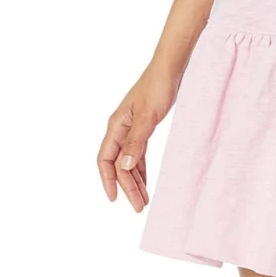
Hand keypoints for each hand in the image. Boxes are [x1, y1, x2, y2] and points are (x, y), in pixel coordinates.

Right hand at [98, 63, 178, 211]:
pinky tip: (145, 181)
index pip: (105, 159)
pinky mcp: (143, 128)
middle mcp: (120, 129)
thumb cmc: (157, 88)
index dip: (108, 180)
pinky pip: (138, 154)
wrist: (169, 69)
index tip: (115, 199)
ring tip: (144, 200)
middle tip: (139, 207)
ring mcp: (131, 129)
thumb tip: (124, 167)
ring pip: (128, 161)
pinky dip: (141, 169)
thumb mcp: (148, 116)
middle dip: (127, 187)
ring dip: (134, 181)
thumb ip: (136, 141)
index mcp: (116, 126)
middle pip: (118, 164)